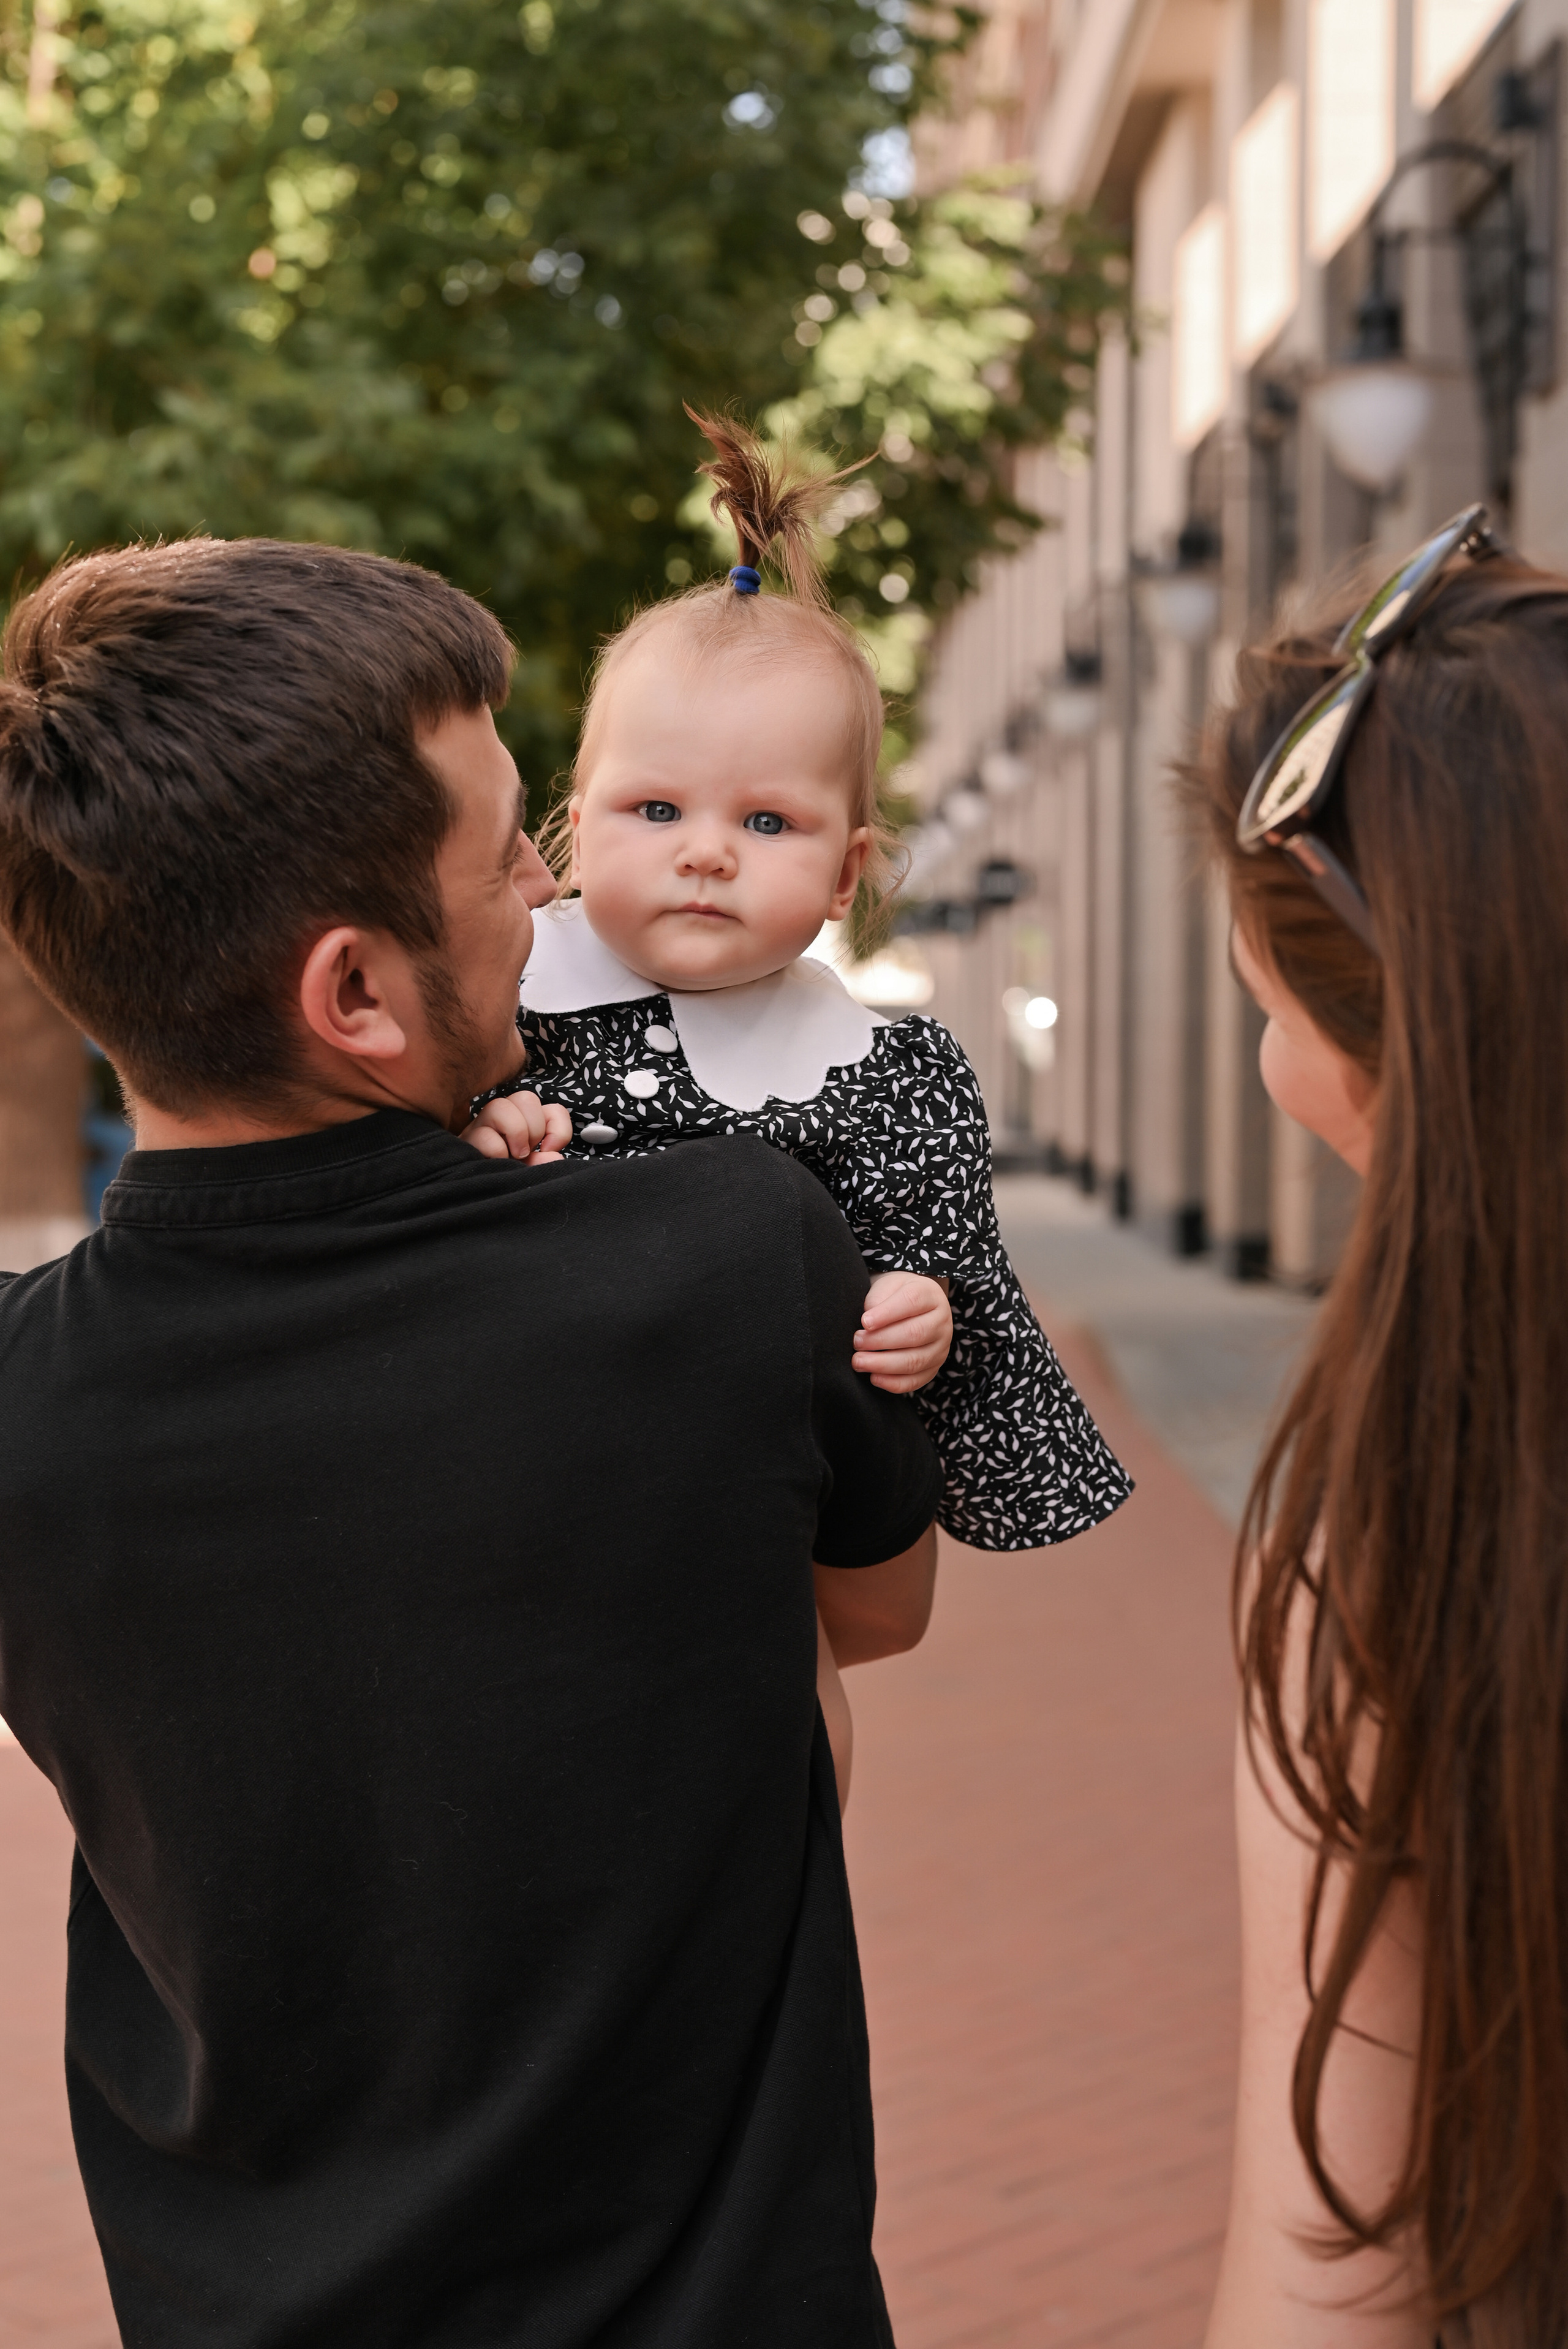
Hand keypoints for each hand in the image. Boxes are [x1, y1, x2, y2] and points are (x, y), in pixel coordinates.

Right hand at [459, 1090, 573, 1164]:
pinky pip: (484, 1135)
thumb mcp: (530, 1167)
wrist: (476, 1187)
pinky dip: (497, 1151)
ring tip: (513, 1155)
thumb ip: (543, 1162)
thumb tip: (554, 1156)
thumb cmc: (505, 1173)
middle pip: (526, 1098)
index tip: (550, 1149)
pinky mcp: (468, 1139)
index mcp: (526, 1120)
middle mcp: (504, 1116)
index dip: (558, 1129)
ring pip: (501, 1106)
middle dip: (534, 1129)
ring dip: (514, 1133)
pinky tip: (497, 1162)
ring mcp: (483, 1124)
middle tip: (526, 1151)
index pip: (553, 1109)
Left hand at [852, 1270, 951, 1393]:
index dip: (887, 1313)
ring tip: (859, 1361)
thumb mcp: (887, 1286)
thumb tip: (868, 1324)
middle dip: (881, 1341)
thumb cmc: (895, 1296)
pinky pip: (916, 1380)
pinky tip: (873, 1377)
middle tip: (857, 1342)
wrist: (914, 1307)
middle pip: (915, 1334)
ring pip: (915, 1361)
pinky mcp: (933, 1368)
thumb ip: (878, 1300)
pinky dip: (893, 1383)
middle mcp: (941, 1322)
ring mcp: (940, 1347)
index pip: (912, 1301)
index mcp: (930, 1295)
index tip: (864, 1322)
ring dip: (883, 1364)